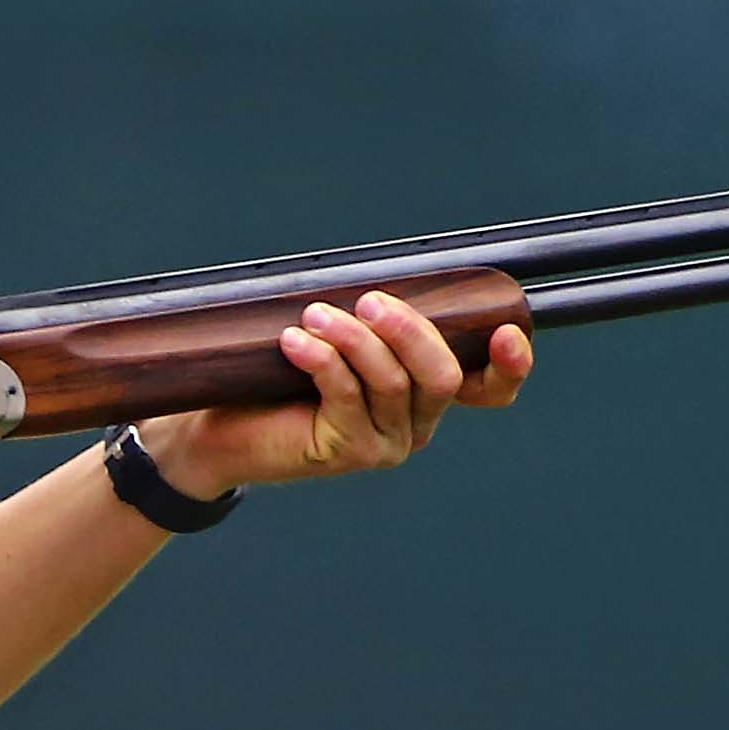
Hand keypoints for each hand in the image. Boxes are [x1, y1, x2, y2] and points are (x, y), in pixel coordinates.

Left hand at [139, 293, 535, 498]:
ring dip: (354, 338)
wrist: (218, 430)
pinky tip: (295, 342)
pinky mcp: (348, 452)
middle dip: (410, 329)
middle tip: (369, 301)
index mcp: (424, 395)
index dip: (510, 366)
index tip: (507, 331)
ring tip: (313, 317)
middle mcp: (414, 424)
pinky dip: (324, 359)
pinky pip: (348, 396)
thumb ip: (369, 317)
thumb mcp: (335, 337)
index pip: (489, 389)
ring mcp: (385, 443)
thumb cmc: (276, 377)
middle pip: (440, 375)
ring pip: (392, 383)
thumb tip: (383, 278)